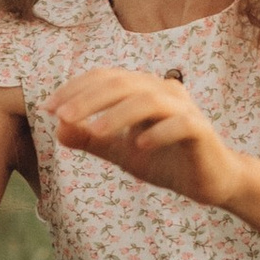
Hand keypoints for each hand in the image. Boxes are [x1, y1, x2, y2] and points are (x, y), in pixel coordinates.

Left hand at [47, 67, 243, 206]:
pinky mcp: (202, 130)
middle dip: (89, 98)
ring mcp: (185, 109)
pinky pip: (180, 124)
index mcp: (144, 90)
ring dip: (118, 114)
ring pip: (148, 100)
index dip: (75, 89)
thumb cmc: (166, 161)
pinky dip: (157, 133)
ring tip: (95, 131)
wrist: (211, 181)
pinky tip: (138, 147)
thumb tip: (58, 129)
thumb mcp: (121, 152)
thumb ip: (92, 140)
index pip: (106, 78)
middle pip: (123, 83)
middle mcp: (164, 91)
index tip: (48, 108)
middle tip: (62, 117)